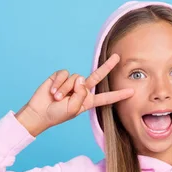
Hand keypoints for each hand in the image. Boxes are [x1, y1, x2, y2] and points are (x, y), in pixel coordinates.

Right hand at [15, 54, 133, 135]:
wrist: (40, 112)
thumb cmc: (57, 114)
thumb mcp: (73, 109)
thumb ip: (81, 94)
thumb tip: (81, 78)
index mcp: (88, 101)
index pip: (106, 98)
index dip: (118, 95)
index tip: (131, 92)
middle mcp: (82, 90)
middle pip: (98, 76)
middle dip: (107, 66)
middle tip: (117, 57)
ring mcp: (72, 83)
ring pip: (75, 78)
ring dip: (65, 89)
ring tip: (57, 98)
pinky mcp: (60, 77)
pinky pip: (64, 74)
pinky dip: (58, 83)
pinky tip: (52, 91)